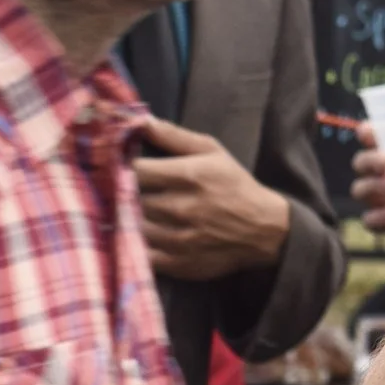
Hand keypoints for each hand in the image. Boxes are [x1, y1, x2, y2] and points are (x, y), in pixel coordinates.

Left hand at [133, 121, 289, 282]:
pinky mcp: (178, 263)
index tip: (120, 167)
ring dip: (129, 219)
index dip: (123, 167)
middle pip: (131, 199)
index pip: (136, 170)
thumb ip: (174, 136)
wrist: (263, 230)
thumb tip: (141, 121)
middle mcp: (182, 208)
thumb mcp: (212, 151)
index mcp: (190, 176)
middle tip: (122, 189)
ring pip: (133, 226)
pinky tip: (140, 235)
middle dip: (124, 193)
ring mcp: (179, 239)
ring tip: (132, 212)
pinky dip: (136, 244)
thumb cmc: (235, 185)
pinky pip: (142, 254)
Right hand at [349, 137, 384, 242]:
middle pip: (360, 163)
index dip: (365, 133)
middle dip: (369, 160)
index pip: (371, 137)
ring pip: (359, 189)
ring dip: (370, 185)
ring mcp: (382, 199)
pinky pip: (369, 221)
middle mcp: (383, 173)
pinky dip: (376, 217)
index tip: (367, 131)